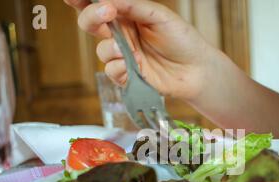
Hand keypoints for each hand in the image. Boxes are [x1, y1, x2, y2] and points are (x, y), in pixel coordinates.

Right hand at [64, 0, 215, 100]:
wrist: (196, 70)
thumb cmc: (182, 39)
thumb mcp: (159, 15)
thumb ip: (132, 5)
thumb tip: (107, 0)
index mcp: (128, 14)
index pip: (99, 5)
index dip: (82, 1)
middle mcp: (122, 34)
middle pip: (90, 24)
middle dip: (92, 18)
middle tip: (106, 14)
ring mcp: (124, 55)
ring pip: (100, 50)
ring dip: (112, 48)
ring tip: (132, 52)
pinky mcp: (128, 76)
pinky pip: (110, 71)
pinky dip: (120, 68)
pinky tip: (136, 66)